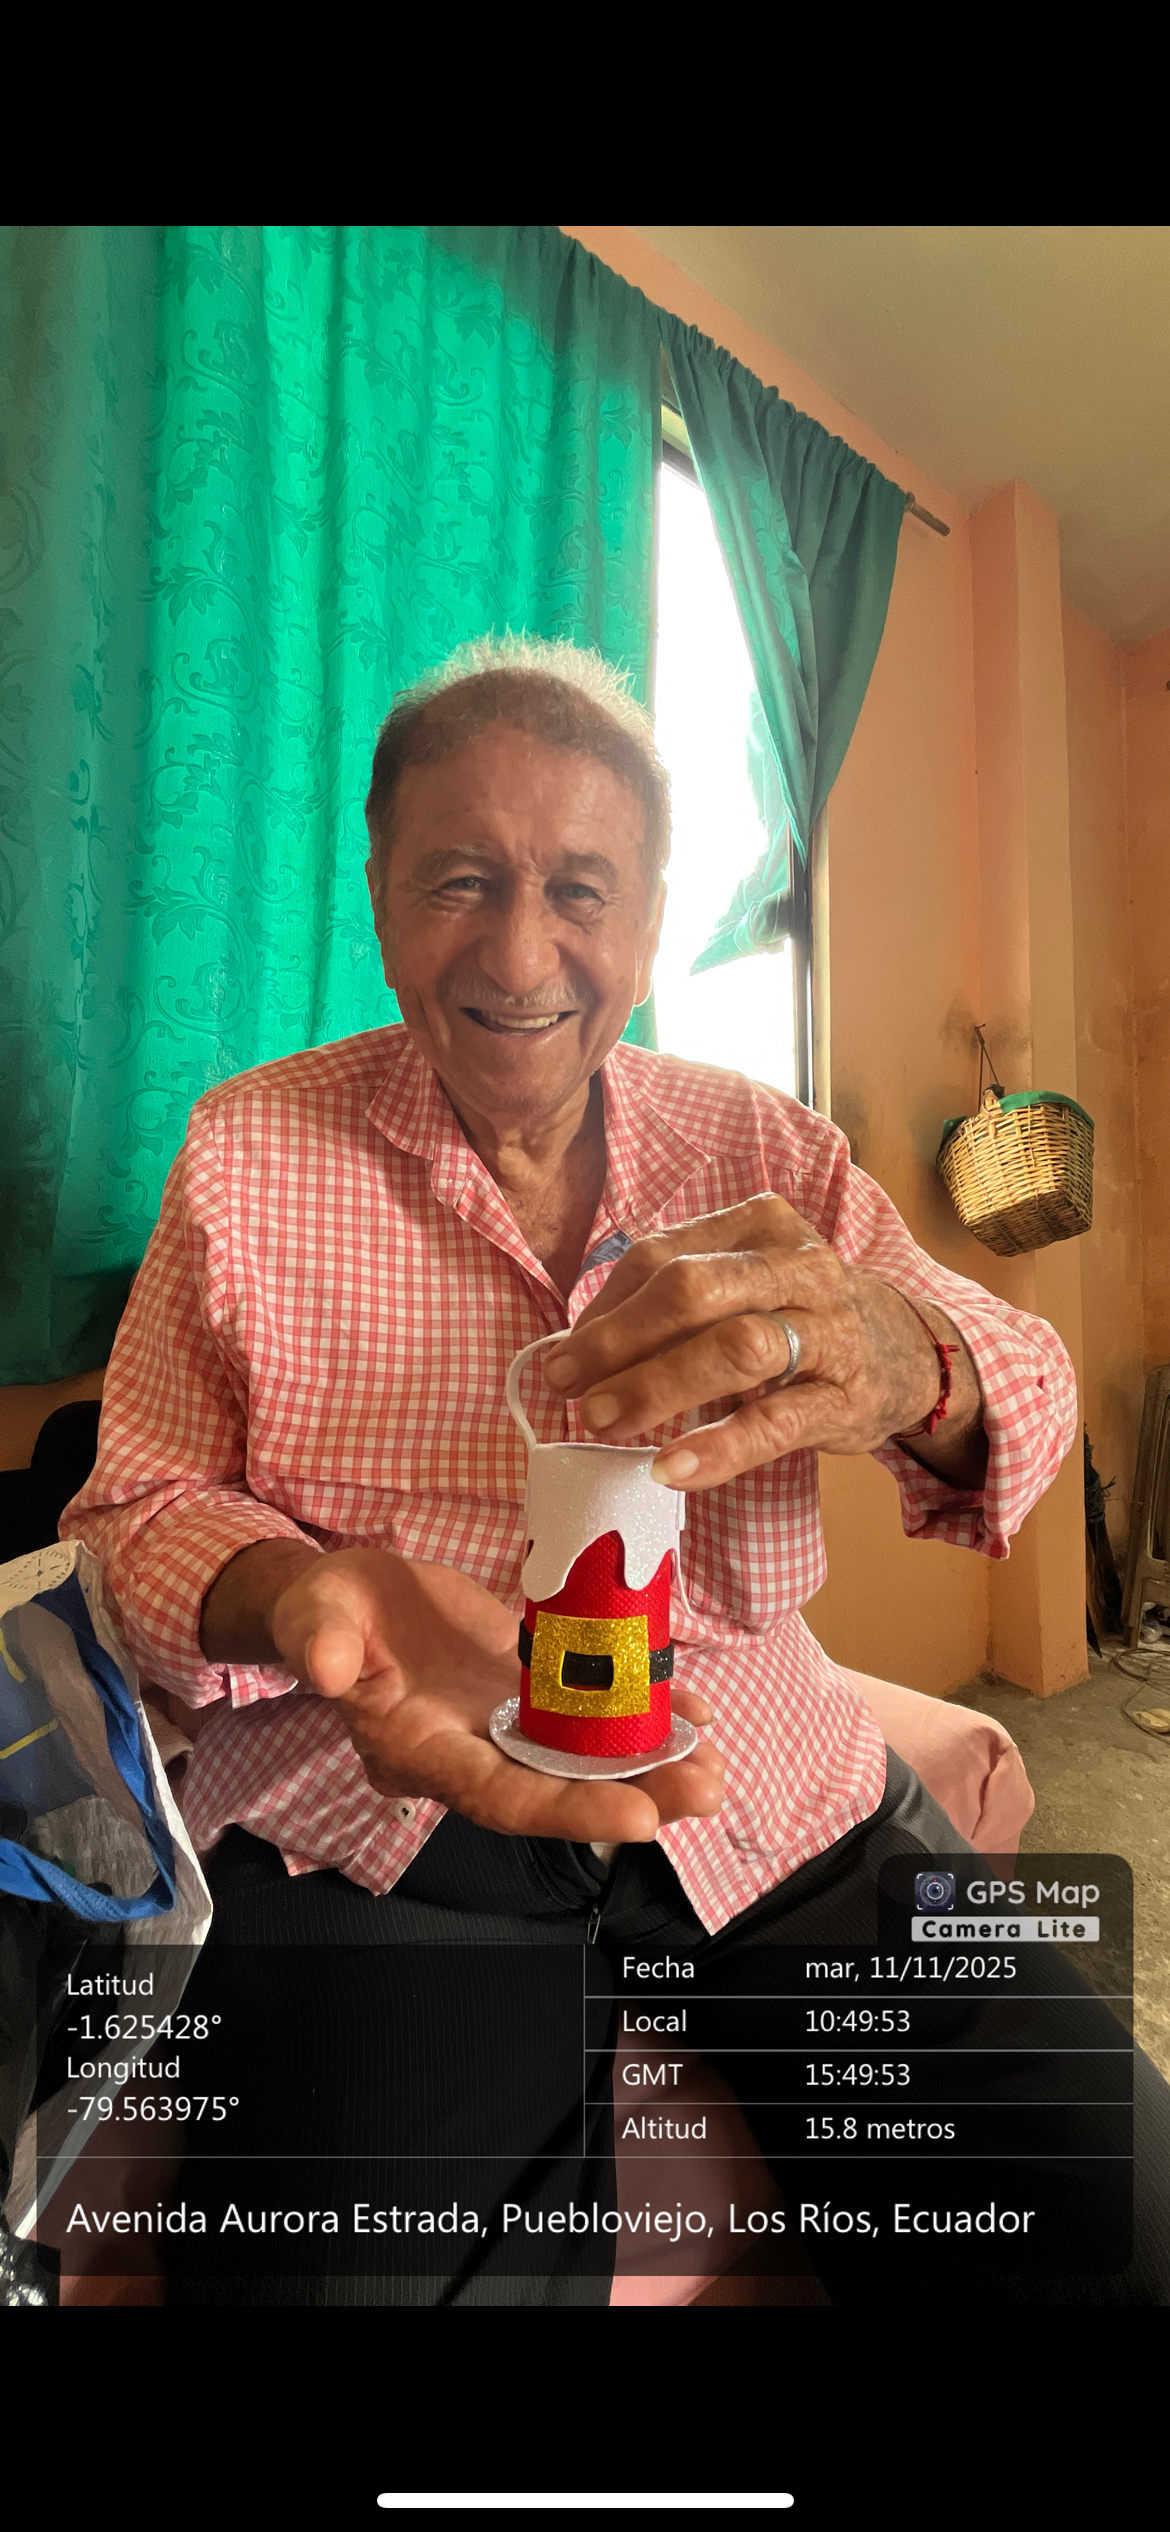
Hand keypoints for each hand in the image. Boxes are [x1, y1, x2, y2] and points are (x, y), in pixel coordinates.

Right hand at [269, 1546, 723, 1842]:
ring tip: (713, 1766)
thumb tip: (325, 1666)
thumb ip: (319, 1641)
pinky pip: (588, 1717)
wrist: (342, 1601)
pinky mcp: (526, 1693)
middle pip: (557, 1792)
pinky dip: (640, 1717)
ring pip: (582, 1762)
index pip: (498, 1797)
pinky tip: (691, 1714)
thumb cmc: (323, 1611)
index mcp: (420, 1752)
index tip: (638, 1818)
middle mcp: (469, 1755)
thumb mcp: (314, 1614)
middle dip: (634, 1796)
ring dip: (650, 1769)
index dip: (568, 1811)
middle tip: (706, 1790)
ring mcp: (502, 1726)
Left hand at [542, 1194, 986, 1491]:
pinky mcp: (845, 1396)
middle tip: (568, 1388)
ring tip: (604, 1422)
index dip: (603, 1309)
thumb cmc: (798, 1315)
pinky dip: (718, 1447)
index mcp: (760, 1225)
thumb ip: (665, 1306)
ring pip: (736, 1348)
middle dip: (618, 1342)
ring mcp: (829, 1329)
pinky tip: (671, 1467)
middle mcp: (799, 1266)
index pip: (662, 1256)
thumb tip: (567, 1349)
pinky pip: (775, 1422)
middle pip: (692, 1292)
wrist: (904, 1352)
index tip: (562, 1357)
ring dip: (658, 1386)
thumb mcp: (741, 1286)